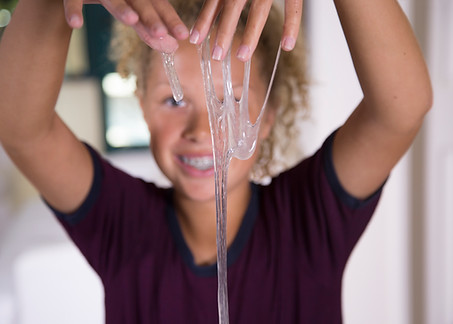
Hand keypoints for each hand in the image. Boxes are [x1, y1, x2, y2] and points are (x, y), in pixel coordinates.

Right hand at [63, 0, 188, 52]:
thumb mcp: (132, 12)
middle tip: (161, 32)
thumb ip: (148, 29)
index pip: (158, 6)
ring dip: (121, 8)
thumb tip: (172, 47)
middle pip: (139, 2)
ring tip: (132, 20)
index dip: (170, 19)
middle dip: (150, 17)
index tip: (183, 35)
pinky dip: (73, 9)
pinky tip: (76, 24)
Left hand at [189, 0, 302, 61]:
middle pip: (234, 5)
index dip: (205, 19)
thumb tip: (212, 11)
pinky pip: (293, 6)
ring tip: (242, 57)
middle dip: (224, 31)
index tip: (194, 40)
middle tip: (216, 55)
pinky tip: (286, 46)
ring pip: (259, 10)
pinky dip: (291, 25)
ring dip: (250, 35)